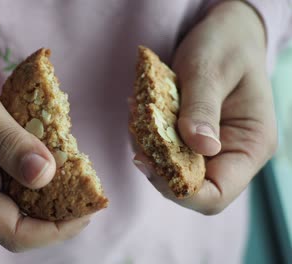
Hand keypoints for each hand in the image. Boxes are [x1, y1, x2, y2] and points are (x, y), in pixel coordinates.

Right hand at [0, 42, 90, 250]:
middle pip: (23, 223)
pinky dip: (44, 169)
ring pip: (26, 202)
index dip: (55, 229)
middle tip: (93, 183)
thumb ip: (6, 140)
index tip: (90, 206)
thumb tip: (45, 175)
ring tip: (81, 165)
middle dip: (62, 210)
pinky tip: (60, 150)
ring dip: (56, 189)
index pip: (12, 231)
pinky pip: (21, 179)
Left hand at [133, 1, 276, 213]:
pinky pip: (165, 147)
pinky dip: (148, 134)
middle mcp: (231, 153)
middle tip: (137, 130)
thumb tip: (200, 146)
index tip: (147, 161)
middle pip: (188, 185)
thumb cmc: (225, 45)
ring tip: (138, 112)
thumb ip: (202, 108)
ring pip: (171, 168)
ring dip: (148, 146)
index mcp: (250, 146)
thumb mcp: (211, 70)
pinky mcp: (191, 137)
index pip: (216, 194)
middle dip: (157, 165)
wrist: (225, 33)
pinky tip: (140, 109)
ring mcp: (210, 147)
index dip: (180, 190)